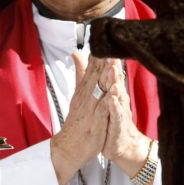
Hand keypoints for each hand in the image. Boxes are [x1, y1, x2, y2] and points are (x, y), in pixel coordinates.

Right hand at [50, 54, 109, 184]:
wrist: (69, 145)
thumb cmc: (77, 119)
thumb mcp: (78, 93)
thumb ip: (80, 73)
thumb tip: (77, 54)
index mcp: (83, 89)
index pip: (91, 68)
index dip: (99, 54)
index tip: (105, 39)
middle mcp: (86, 96)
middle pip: (96, 75)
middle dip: (103, 61)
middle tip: (110, 45)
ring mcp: (91, 109)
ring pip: (99, 90)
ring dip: (106, 77)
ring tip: (113, 64)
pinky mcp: (95, 122)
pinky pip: (103, 110)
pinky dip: (108, 100)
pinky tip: (114, 92)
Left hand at [99, 59, 151, 183]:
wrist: (123, 144)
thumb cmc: (112, 117)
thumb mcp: (103, 95)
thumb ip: (95, 75)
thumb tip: (90, 56)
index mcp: (113, 90)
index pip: (109, 72)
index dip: (106, 58)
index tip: (103, 43)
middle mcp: (118, 98)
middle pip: (115, 79)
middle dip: (113, 66)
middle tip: (111, 52)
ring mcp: (119, 111)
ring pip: (117, 95)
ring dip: (115, 83)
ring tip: (112, 72)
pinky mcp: (118, 125)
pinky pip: (116, 115)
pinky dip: (114, 107)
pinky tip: (112, 99)